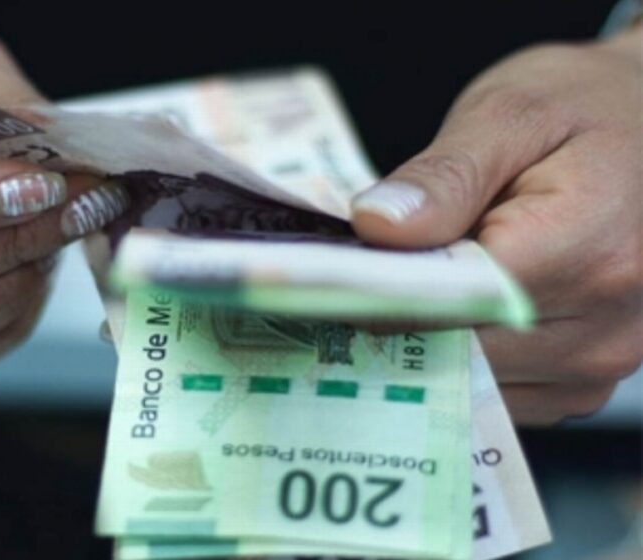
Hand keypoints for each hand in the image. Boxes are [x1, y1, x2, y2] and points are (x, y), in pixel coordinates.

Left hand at [350, 28, 642, 424]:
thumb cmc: (584, 111)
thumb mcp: (510, 114)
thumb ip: (444, 178)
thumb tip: (377, 231)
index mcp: (587, 250)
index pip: (455, 307)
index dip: (382, 300)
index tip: (328, 286)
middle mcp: (604, 325)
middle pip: (460, 356)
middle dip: (399, 323)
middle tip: (358, 281)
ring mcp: (600, 364)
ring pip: (474, 386)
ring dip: (430, 344)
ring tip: (417, 285)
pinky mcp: (584, 379)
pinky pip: (500, 394)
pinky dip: (464, 360)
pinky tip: (453, 312)